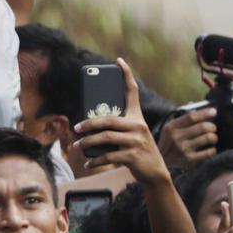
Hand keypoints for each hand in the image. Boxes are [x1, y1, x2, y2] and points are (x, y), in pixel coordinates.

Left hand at [74, 58, 169, 183]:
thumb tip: (87, 127)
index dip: (126, 74)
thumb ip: (116, 128)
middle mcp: (138, 126)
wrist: (155, 172)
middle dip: (89, 123)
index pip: (132, 91)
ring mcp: (137, 141)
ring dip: (88, 142)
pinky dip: (96, 160)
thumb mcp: (131, 134)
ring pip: (106, 138)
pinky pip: (109, 156)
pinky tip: (88, 163)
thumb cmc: (137, 150)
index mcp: (137, 116)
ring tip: (77, 145)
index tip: (119, 60)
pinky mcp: (134, 156)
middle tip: (77, 128)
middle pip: (109, 120)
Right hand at [156, 107, 217, 166]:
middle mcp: (177, 137)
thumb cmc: (167, 142)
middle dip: (212, 126)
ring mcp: (183, 149)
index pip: (191, 116)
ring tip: (213, 138)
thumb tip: (192, 103)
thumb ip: (181, 116)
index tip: (214, 111)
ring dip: (214, 137)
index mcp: (172, 127)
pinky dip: (212, 150)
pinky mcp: (189, 160)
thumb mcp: (169, 128)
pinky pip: (208, 153)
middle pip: (202, 127)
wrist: (160, 161)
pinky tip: (211, 149)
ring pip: (207, 138)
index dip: (204, 113)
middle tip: (213, 128)